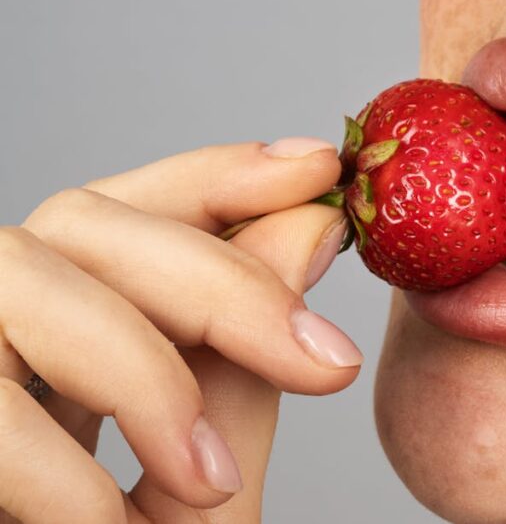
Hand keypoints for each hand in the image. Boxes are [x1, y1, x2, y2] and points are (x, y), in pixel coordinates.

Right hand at [0, 138, 355, 522]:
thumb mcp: (200, 481)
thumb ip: (239, 365)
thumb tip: (308, 230)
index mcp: (64, 333)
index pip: (136, 208)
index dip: (221, 171)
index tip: (316, 169)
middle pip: (85, 220)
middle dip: (221, 277)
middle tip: (328, 364)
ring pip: (21, 276)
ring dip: (140, 370)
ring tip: (211, 483)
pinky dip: (53, 464)